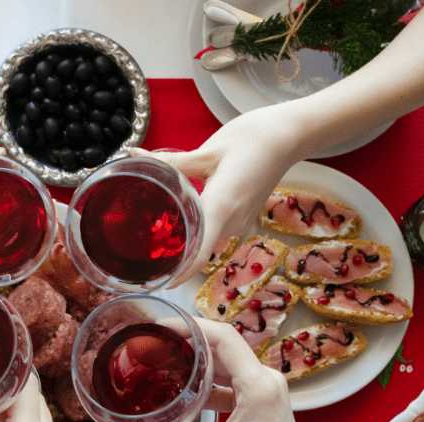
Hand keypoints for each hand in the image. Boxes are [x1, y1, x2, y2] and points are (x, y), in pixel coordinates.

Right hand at [118, 318, 302, 421]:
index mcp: (257, 388)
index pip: (224, 337)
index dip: (191, 325)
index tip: (161, 328)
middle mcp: (265, 380)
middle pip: (222, 345)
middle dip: (186, 342)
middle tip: (153, 346)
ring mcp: (265, 387)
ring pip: (225, 360)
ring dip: (196, 361)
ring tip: (162, 363)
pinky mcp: (261, 397)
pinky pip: (231, 377)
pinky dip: (207, 379)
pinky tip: (182, 389)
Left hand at [137, 103, 313, 285]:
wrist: (287, 137)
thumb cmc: (250, 140)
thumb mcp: (206, 151)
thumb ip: (171, 162)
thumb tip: (136, 156)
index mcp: (222, 206)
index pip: (199, 251)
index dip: (181, 271)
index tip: (162, 282)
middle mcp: (232, 221)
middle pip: (197, 244)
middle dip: (173, 246)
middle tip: (142, 243)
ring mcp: (240, 222)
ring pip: (205, 235)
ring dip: (186, 232)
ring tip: (157, 222)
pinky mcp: (243, 218)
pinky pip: (215, 227)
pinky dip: (200, 223)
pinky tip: (184, 211)